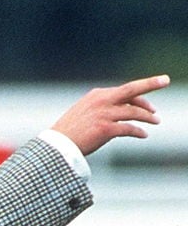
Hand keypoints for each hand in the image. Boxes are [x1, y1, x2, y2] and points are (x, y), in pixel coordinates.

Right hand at [52, 74, 169, 154]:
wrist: (58, 145)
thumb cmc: (70, 132)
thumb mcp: (85, 113)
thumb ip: (101, 109)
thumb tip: (120, 114)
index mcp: (97, 95)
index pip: (124, 92)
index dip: (140, 96)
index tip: (150, 102)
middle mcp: (102, 101)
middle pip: (132, 89)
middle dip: (151, 83)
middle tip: (166, 80)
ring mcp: (104, 114)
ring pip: (134, 112)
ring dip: (148, 117)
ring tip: (157, 121)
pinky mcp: (106, 128)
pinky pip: (129, 128)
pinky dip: (138, 132)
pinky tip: (144, 135)